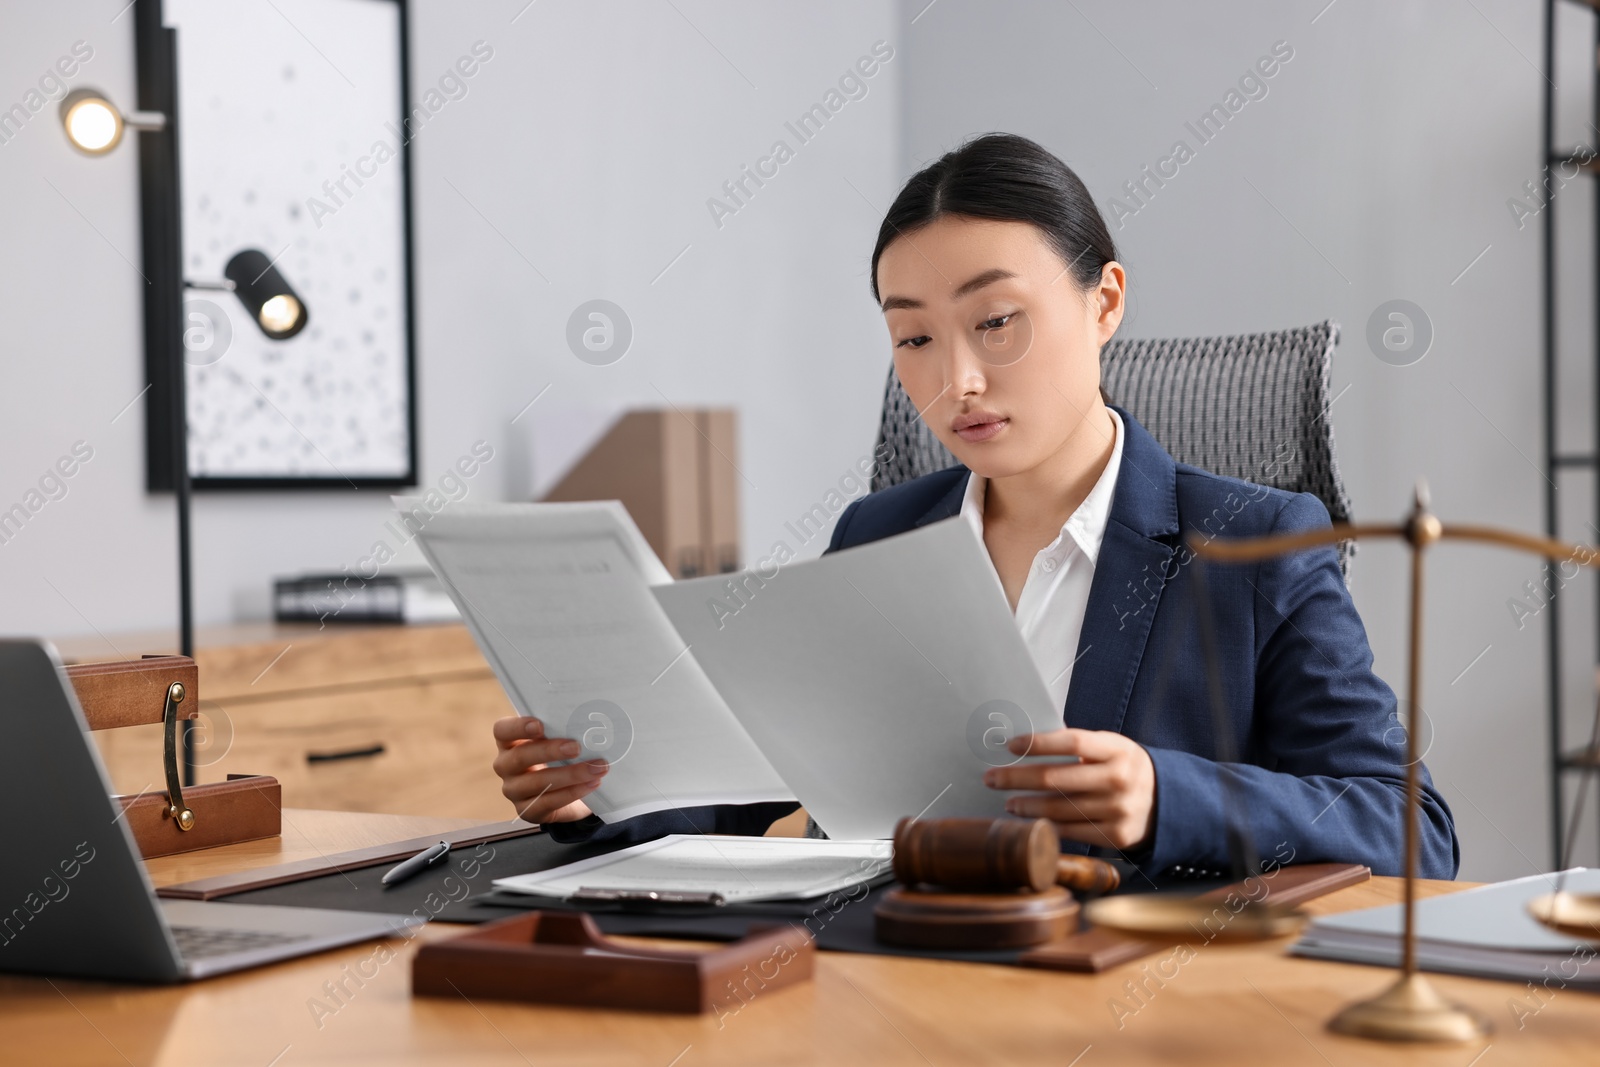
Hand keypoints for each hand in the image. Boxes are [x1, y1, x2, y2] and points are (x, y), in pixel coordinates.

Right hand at [492, 716, 607, 824]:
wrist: (567, 793)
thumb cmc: (559, 757)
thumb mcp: (557, 741)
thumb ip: (561, 732)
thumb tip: (586, 724)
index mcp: (508, 742)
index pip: (502, 731)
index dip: (518, 727)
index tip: (540, 725)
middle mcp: (505, 766)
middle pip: (520, 757)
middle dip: (550, 751)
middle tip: (576, 747)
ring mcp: (513, 790)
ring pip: (537, 782)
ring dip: (570, 774)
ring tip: (596, 768)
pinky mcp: (527, 810)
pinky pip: (549, 802)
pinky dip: (573, 792)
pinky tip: (591, 784)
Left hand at [983, 728, 1155, 850]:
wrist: (1168, 801)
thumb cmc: (1126, 768)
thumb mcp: (1112, 748)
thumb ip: (1079, 747)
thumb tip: (1027, 745)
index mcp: (1117, 749)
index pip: (1071, 742)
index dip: (1037, 743)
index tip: (1010, 745)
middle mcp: (1118, 778)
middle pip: (1055, 778)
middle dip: (1016, 778)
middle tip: (992, 778)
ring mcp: (1118, 809)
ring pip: (1058, 808)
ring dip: (1026, 806)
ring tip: (1009, 802)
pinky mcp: (1116, 836)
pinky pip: (1071, 831)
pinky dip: (1047, 826)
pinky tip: (1032, 821)